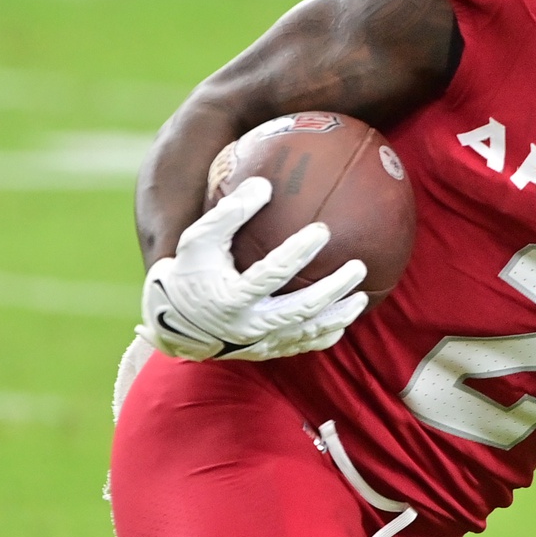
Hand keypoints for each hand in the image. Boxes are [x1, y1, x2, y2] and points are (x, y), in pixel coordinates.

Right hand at [137, 177, 368, 361]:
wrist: (173, 322)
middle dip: (334, 289)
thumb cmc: (190, 271)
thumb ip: (230, 212)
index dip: (298, 252)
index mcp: (231, 297)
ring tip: (362, 297)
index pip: (272, 274)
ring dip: (338, 316)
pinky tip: (343, 322)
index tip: (323, 230)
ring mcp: (259, 344)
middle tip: (358, 266)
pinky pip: (301, 346)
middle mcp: (247, 326)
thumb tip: (265, 184)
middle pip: (301, 309)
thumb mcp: (199, 239)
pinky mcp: (265, 352)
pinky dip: (324, 335)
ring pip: (307, 332)